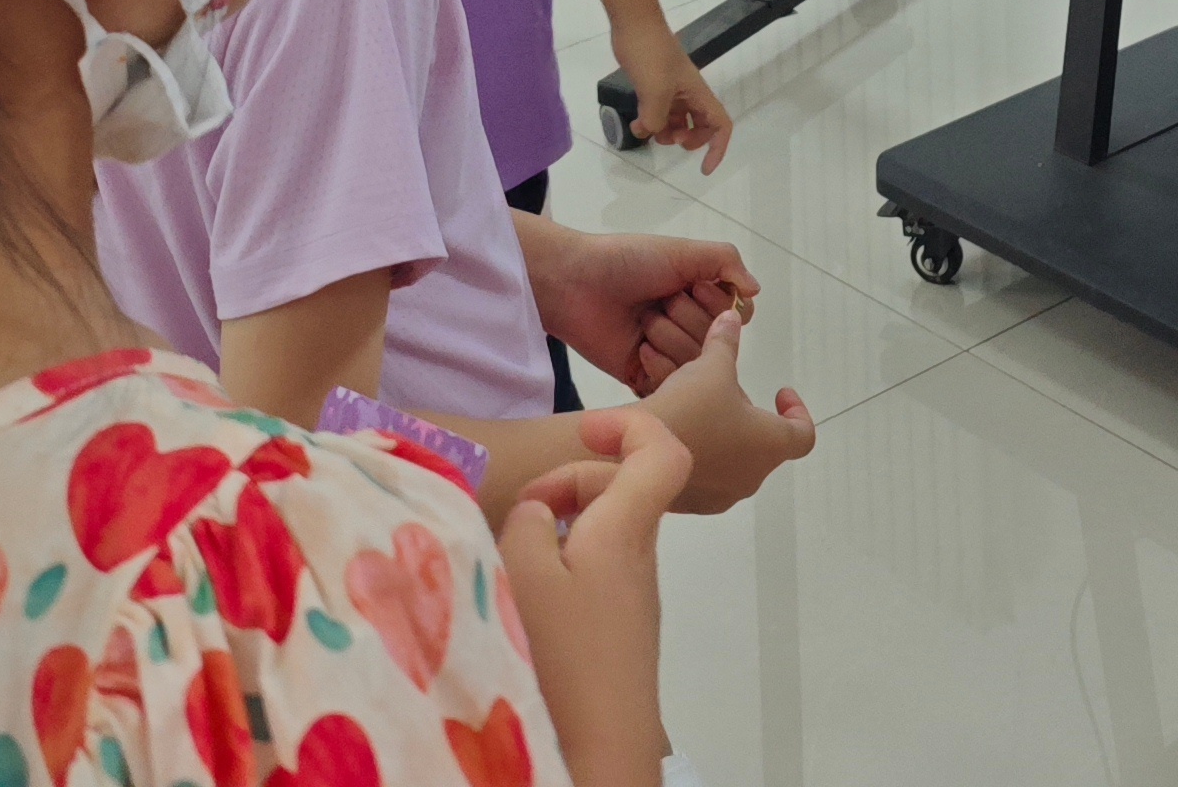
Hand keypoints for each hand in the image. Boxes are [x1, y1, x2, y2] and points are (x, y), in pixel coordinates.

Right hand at [498, 407, 685, 786]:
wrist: (602, 754)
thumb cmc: (565, 661)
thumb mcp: (525, 577)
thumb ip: (528, 524)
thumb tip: (539, 510)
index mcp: (627, 530)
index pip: (664, 450)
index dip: (627, 423)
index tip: (582, 430)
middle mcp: (641, 557)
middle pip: (622, 488)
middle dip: (569, 481)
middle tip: (522, 513)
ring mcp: (633, 596)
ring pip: (605, 530)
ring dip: (559, 527)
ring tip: (514, 558)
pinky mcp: (619, 630)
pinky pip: (596, 570)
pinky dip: (562, 565)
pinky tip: (528, 598)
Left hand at [533, 225, 754, 395]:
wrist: (575, 283)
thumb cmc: (627, 260)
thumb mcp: (682, 250)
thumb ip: (726, 261)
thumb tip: (756, 291)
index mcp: (697, 296)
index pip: (734, 315)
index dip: (718, 306)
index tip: (693, 287)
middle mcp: (686, 325)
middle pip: (716, 342)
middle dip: (688, 318)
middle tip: (659, 301)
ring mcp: (666, 354)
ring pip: (696, 367)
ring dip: (670, 339)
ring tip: (644, 323)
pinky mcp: (644, 378)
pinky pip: (672, 389)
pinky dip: (660, 369)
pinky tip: (642, 351)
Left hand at [614, 21, 732, 173]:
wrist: (634, 25)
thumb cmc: (652, 56)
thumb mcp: (655, 93)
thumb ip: (656, 120)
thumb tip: (649, 132)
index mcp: (698, 94)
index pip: (720, 125)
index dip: (717, 149)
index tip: (703, 169)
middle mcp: (689, 94)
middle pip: (701, 126)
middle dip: (688, 140)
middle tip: (668, 141)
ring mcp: (672, 90)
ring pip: (678, 121)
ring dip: (666, 132)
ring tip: (648, 130)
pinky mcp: (655, 85)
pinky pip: (660, 111)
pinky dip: (651, 121)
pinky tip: (636, 123)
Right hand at [641, 305, 814, 512]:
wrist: (637, 453)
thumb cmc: (689, 410)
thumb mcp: (710, 368)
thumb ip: (725, 344)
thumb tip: (731, 319)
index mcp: (770, 444)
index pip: (803, 435)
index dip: (797, 411)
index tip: (780, 393)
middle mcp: (752, 477)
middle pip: (766, 446)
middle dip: (751, 418)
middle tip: (729, 392)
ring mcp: (722, 494)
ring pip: (735, 462)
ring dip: (725, 436)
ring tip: (702, 408)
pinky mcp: (694, 503)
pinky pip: (706, 477)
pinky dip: (701, 454)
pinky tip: (679, 430)